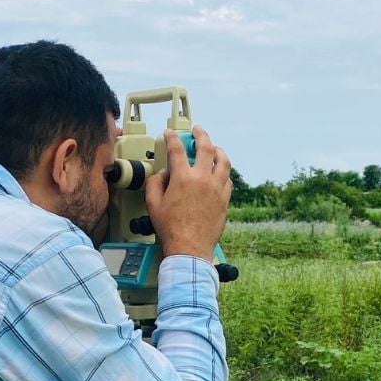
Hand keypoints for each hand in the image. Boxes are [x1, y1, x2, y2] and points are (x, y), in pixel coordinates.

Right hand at [144, 125, 231, 262]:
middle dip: (201, 134)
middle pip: (205, 147)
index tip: (170, 134)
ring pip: (223, 161)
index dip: (172, 138)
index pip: (177, 149)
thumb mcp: (153, 205)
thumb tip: (162, 175)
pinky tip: (219, 173)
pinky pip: (228, 180)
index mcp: (183, 178)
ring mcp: (216, 189)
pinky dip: (223, 172)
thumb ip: (155, 184)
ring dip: (218, 150)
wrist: (189, 249)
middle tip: (197, 130)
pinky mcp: (224, 200)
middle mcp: (202, 179)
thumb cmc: (172, 230)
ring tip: (214, 148)